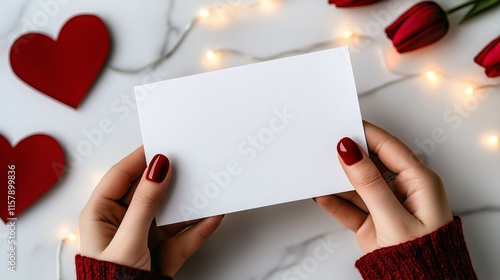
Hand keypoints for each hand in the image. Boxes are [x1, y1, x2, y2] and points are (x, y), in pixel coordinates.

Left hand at [78, 147, 222, 276]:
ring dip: (189, 202)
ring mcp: (145, 236)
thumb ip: (145, 202)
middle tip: (189, 161)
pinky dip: (199, 226)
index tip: (162, 143)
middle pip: (149, 191)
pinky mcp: (163, 251)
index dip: (141, 157)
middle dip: (171, 178)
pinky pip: (184, 233)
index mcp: (101, 214)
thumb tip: (158, 167)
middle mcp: (123, 222)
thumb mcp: (128, 239)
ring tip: (207, 186)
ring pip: (171, 211)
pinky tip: (213, 215)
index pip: (121, 176)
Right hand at [315, 121, 452, 253]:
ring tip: (318, 170)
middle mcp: (403, 190)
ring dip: (338, 180)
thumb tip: (351, 152)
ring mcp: (386, 206)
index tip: (344, 126)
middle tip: (326, 146)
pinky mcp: (372, 222)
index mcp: (420, 182)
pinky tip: (322, 195)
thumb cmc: (424, 258)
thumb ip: (369, 184)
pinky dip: (335, 201)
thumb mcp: (393, 217)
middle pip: (370, 164)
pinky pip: (350, 206)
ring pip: (357, 185)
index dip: (366, 134)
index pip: (389, 147)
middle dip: (349, 156)